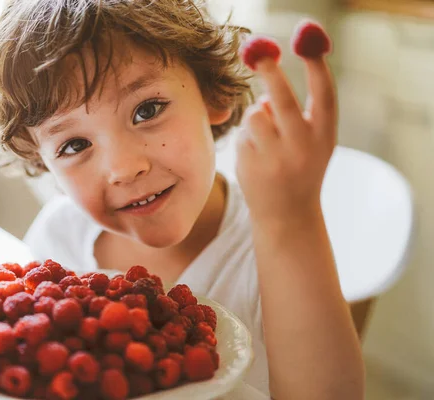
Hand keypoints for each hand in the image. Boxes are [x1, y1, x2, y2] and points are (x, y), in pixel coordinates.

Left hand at [236, 21, 335, 225]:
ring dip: (257, 118)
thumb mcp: (312, 142)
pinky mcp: (252, 165)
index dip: (317, 64)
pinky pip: (243, 133)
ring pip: (256, 114)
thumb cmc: (301, 168)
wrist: (287, 215)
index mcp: (325, 135)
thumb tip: (264, 94)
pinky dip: (247, 138)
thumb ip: (299, 115)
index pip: (324, 93)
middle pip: (282, 98)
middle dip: (270, 71)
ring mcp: (276, 158)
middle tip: (258, 53)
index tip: (306, 38)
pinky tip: (257, 159)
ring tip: (265, 140)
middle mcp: (304, 146)